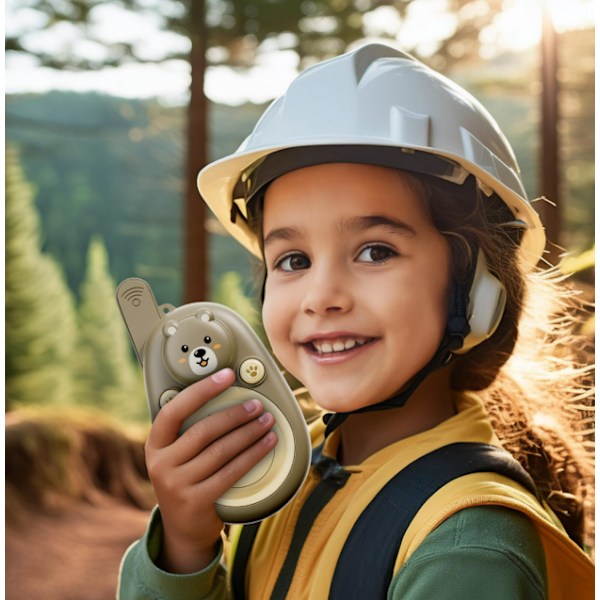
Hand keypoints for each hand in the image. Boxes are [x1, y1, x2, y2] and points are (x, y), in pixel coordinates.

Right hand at [144, 368, 277, 573]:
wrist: (182, 529)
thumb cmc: (186, 478)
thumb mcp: (176, 454)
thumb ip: (190, 430)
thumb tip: (226, 395)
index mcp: (155, 444)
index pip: (174, 410)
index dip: (202, 390)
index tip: (226, 375)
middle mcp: (161, 464)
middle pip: (204, 430)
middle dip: (236, 414)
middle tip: (257, 405)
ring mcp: (177, 485)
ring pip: (221, 451)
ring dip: (249, 433)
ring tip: (267, 422)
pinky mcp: (197, 501)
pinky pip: (231, 472)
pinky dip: (253, 455)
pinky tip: (267, 445)